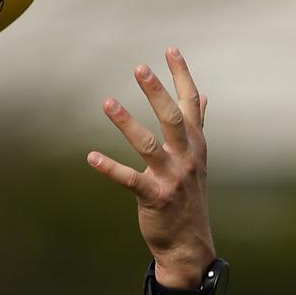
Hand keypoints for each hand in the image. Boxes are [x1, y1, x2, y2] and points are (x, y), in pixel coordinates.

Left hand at [87, 47, 214, 288]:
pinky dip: (110, 168)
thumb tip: (204, 96)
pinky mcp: (154, 198)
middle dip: (157, 92)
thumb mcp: (198, 159)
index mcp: (196, 145)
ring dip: (127, 123)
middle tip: (140, 67)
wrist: (190, 244)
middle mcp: (187, 158)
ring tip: (107, 102)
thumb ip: (197, 126)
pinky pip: (130, 180)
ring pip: (149, 145)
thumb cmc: (189, 196)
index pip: (192, 104)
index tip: (171, 50)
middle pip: (173, 118)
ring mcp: (172, 178)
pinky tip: (91, 157)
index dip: (182, 76)